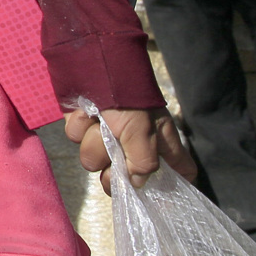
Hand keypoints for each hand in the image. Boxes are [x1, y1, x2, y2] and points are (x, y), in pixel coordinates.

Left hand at [67, 106, 195, 192]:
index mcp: (159, 141)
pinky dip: (78, 125)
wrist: (91, 58)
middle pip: (125, 178)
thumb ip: (143, 161)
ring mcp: (107, 134)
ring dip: (93, 141)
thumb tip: (137, 183)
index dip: (170, 188)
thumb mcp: (142, 129)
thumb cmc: (125, 94)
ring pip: (94, 160)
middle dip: (113, 170)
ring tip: (99, 120)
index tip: (155, 197)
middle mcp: (135, 142)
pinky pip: (75, 138)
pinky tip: (84, 111)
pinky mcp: (83, 124)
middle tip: (112, 161)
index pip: (180, 172)